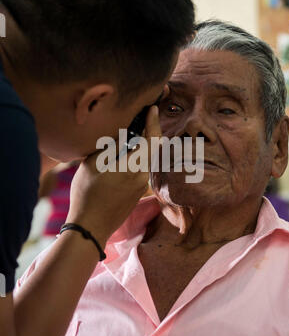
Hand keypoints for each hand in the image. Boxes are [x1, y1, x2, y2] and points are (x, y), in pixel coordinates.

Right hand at [66, 105, 161, 246]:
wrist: (90, 227)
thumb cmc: (87, 193)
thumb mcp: (93, 163)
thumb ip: (110, 146)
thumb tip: (123, 134)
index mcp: (134, 166)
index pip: (152, 139)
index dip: (154, 122)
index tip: (152, 109)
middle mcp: (142, 176)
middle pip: (152, 148)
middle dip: (150, 131)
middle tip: (144, 117)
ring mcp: (140, 186)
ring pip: (146, 159)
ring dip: (142, 145)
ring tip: (132, 133)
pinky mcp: (135, 194)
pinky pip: (140, 169)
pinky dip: (137, 157)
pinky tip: (125, 155)